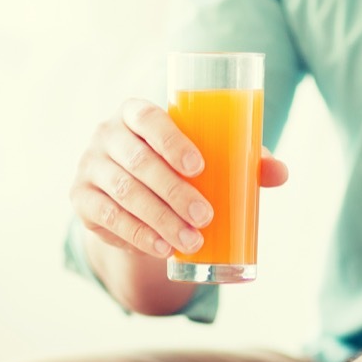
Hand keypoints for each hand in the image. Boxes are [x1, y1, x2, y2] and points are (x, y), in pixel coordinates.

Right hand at [70, 98, 286, 258]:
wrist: (132, 194)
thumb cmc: (176, 165)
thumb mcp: (206, 158)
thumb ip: (241, 160)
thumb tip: (280, 173)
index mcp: (135, 113)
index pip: (147, 117)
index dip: (171, 140)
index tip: (200, 167)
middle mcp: (106, 134)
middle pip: (137, 161)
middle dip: (173, 191)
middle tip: (205, 216)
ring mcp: (90, 166)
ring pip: (123, 193)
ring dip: (159, 219)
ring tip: (191, 239)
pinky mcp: (81, 199)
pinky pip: (106, 217)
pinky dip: (136, 235)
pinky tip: (160, 248)